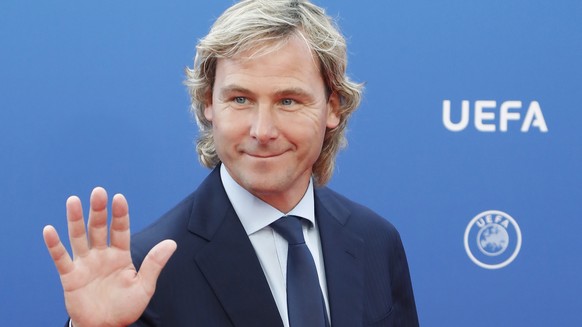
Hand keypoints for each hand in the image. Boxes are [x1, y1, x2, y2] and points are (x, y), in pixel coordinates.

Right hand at [43, 187, 176, 326]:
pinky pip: (61, 258)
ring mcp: (85, 264)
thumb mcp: (144, 286)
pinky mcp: (70, 276)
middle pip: (98, 228)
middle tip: (98, 191)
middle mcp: (102, 255)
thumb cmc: (125, 307)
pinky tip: (49, 230)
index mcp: (120, 255)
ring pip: (79, 237)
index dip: (120, 214)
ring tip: (73, 200)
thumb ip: (154, 264)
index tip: (119, 198)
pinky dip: (54, 245)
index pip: (120, 230)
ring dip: (75, 219)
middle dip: (98, 210)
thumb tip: (172, 242)